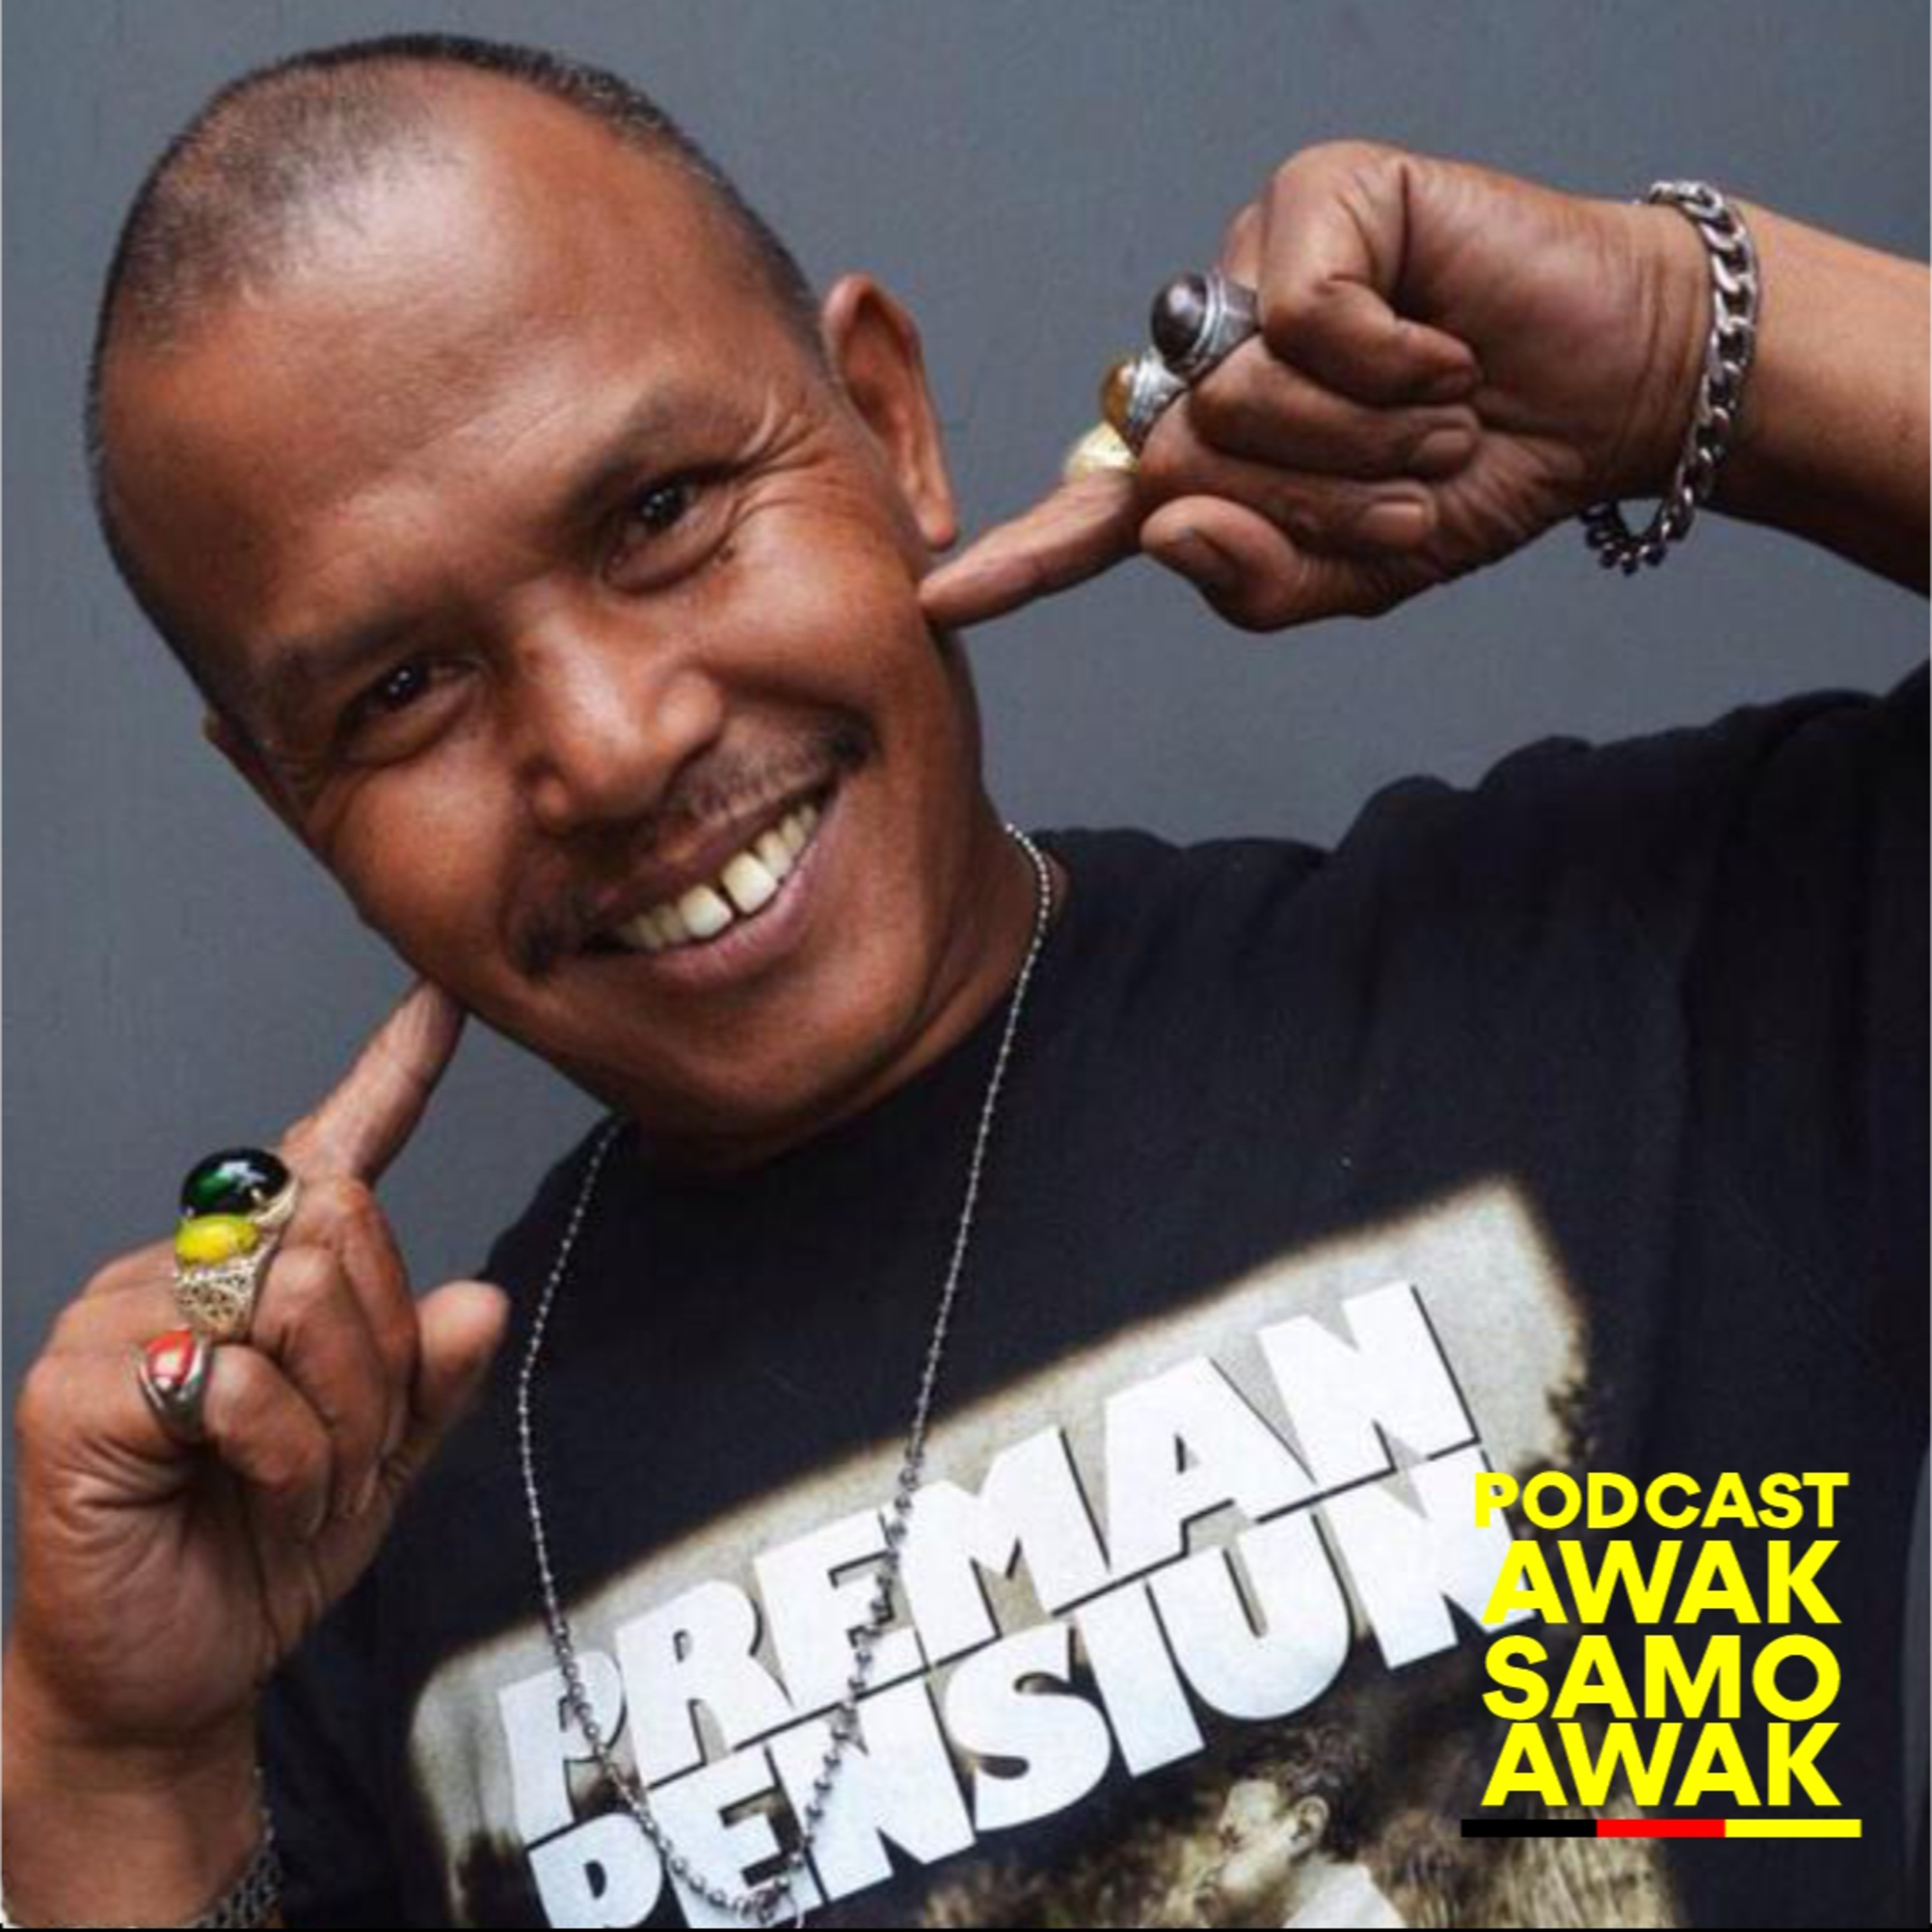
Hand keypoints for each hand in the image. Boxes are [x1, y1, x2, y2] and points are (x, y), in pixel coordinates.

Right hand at [7, 981, 509, 1764]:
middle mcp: (177, 1264)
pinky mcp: (78, 1388)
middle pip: (342, 1234)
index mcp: (254, 1269)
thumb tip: (479, 1298)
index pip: (329, 1153)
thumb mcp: (381, 1456)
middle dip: (384, 1363)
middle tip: (353, 1456)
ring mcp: (115, 1318)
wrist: (170, 1672)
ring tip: (308, 1486)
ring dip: (344, 1419)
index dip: (392, 1071)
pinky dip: (289, 1455)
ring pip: (301, 1299)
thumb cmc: (262, 1550)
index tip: (446, 998)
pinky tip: (266, 1499)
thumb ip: (428, 1375)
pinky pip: (242, 1381)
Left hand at [919, 139, 1704, 631]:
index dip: (1026, 558)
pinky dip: (1385, 359)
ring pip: (1232, 398)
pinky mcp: (1312, 200)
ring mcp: (1250, 274)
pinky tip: (1441, 342)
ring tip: (1437, 410)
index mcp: (1211, 451)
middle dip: (1307, 499)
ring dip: (1358, 437)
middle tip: (1406, 478)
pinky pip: (1300, 316)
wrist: (1606, 393)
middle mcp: (1212, 357)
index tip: (943, 603)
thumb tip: (1165, 534)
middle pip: (1177, 464)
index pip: (1102, 511)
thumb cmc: (1477, 475)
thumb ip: (1255, 580)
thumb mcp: (1359, 571)